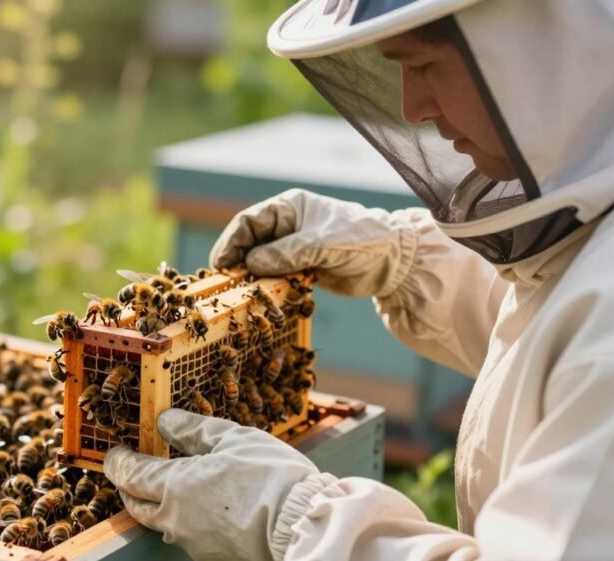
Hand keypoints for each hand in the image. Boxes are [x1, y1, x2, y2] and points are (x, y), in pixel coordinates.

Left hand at [104, 409, 319, 560]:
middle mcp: (175, 518)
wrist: (301, 524)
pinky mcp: (211, 557)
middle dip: (129, 487)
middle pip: (137, 505)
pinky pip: (188, 536)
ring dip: (158, 505)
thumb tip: (165, 421)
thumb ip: (193, 429)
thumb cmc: (270, 477)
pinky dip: (186, 520)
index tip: (114, 453)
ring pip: (162, 523)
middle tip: (131, 472)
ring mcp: (192, 542)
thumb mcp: (231, 438)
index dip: (118, 462)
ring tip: (169, 488)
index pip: (130, 474)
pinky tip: (203, 509)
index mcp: (174, 485)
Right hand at [209, 189, 416, 296]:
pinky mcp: (301, 268)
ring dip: (250, 277)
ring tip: (240, 293)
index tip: (220, 263)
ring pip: (260, 261)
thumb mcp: (322, 244)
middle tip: (225, 283)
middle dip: (236, 260)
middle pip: (250, 242)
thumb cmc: (361, 240)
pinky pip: (275, 277)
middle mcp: (287, 226)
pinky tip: (260, 299)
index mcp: (289, 208)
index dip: (231, 241)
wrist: (393, 261)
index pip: (249, 221)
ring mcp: (293, 248)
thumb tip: (251, 264)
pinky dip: (266, 287)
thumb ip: (286, 253)